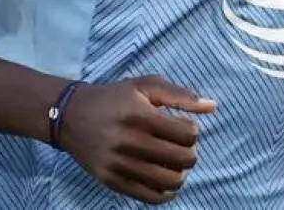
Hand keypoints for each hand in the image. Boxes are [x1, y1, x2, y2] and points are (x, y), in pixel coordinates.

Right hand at [57, 75, 216, 204]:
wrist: (70, 116)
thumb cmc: (114, 98)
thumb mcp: (145, 86)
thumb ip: (180, 95)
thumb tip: (213, 106)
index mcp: (139, 114)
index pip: (187, 134)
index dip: (193, 130)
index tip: (184, 126)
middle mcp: (129, 141)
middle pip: (183, 159)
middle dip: (190, 152)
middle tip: (182, 146)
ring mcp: (119, 164)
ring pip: (170, 181)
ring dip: (181, 173)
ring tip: (175, 163)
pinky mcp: (112, 181)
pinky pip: (151, 197)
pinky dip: (166, 192)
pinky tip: (164, 178)